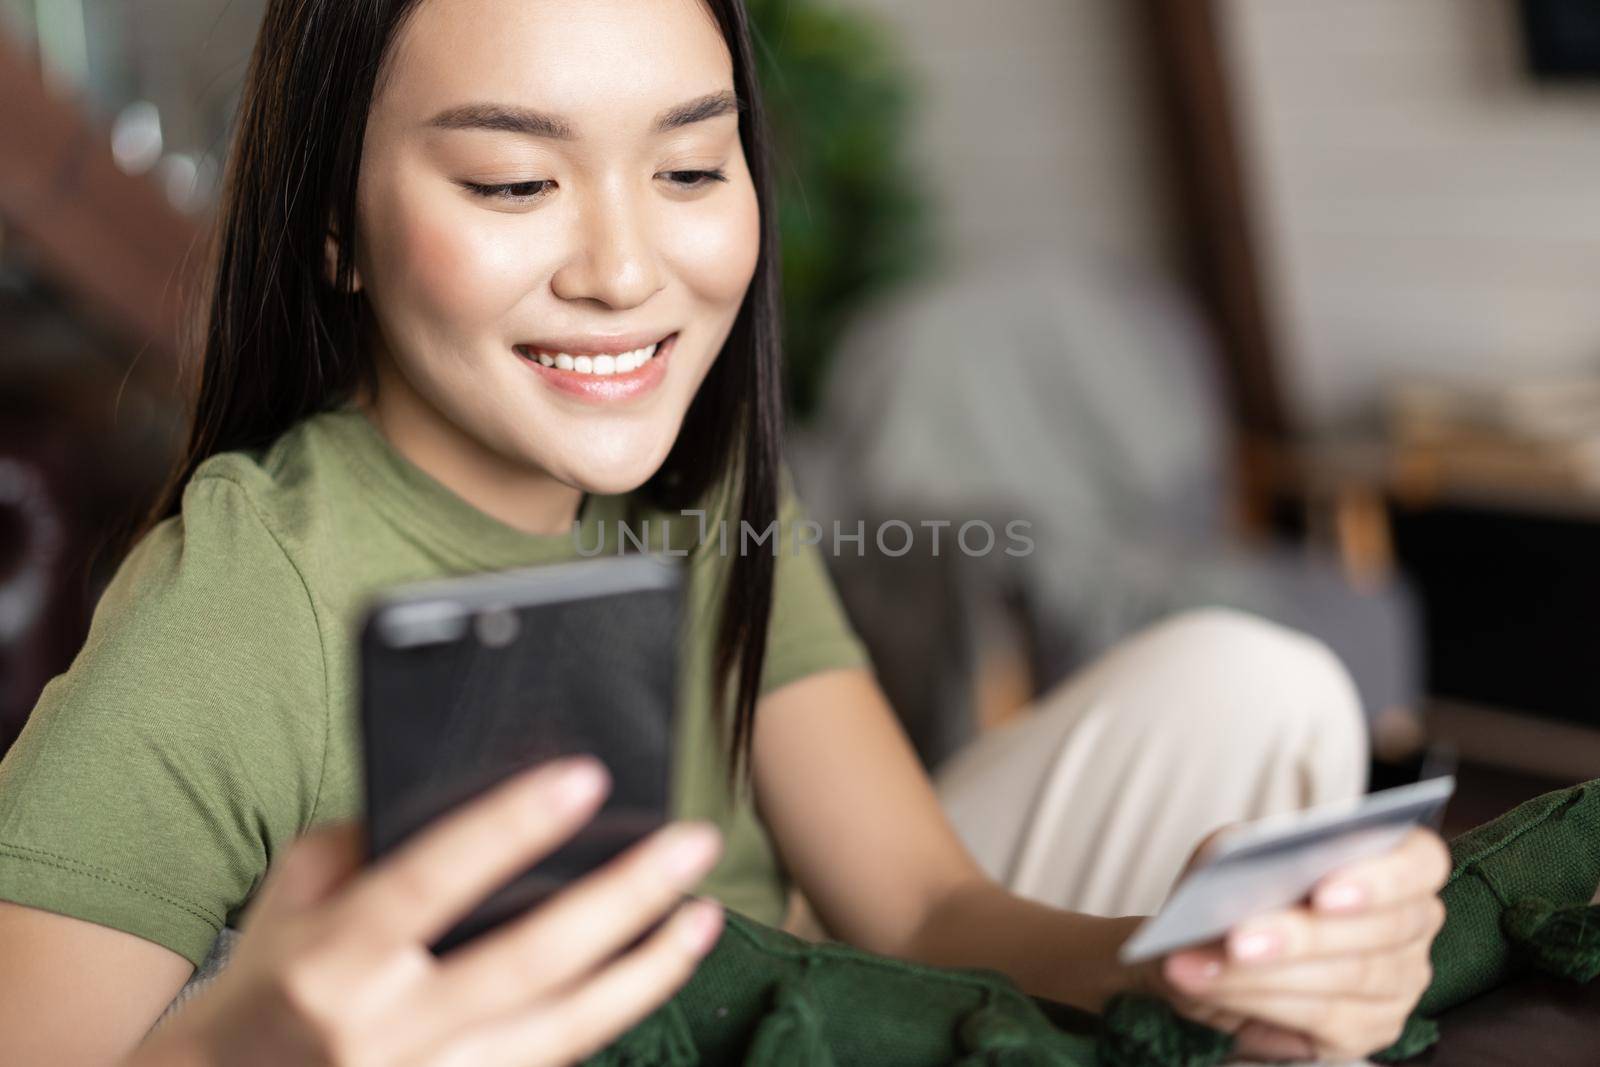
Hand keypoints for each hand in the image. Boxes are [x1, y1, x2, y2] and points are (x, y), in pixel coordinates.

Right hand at [130, 757, 723, 1066]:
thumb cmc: (266, 986)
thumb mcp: (288, 899)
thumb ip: (363, 842)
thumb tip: (468, 796)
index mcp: (331, 960)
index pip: (433, 879)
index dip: (511, 827)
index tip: (586, 775)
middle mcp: (382, 1032)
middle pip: (528, 960)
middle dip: (623, 898)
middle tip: (692, 843)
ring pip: (563, 1030)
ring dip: (646, 971)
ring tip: (702, 915)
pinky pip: (548, 1064)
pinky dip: (607, 1018)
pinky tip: (651, 973)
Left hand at [1147, 826, 1449, 1061]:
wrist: (1209, 944)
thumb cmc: (1239, 887)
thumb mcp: (1234, 853)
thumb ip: (1244, 852)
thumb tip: (1245, 871)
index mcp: (1395, 861)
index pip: (1420, 862)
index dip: (1380, 878)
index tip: (1324, 892)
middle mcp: (1412, 922)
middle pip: (1379, 931)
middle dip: (1301, 937)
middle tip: (1238, 939)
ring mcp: (1399, 981)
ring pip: (1345, 978)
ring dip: (1264, 974)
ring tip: (1198, 967)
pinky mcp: (1370, 1028)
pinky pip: (1321, 1018)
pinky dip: (1258, 1000)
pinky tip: (1212, 988)